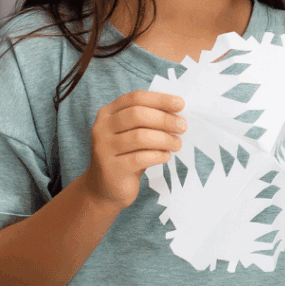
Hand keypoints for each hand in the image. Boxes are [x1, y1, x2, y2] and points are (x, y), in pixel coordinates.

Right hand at [83, 90, 186, 211]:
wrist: (106, 187)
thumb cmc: (127, 154)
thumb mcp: (135, 132)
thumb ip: (150, 119)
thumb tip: (178, 112)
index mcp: (108, 113)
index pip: (135, 98)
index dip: (160, 99)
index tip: (180, 104)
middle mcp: (101, 128)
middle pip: (137, 115)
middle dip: (165, 119)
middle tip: (183, 127)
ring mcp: (103, 149)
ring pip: (140, 137)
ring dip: (165, 139)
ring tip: (177, 144)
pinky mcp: (111, 169)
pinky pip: (140, 158)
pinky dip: (158, 155)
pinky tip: (165, 156)